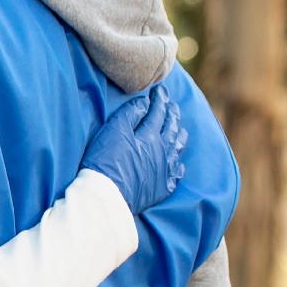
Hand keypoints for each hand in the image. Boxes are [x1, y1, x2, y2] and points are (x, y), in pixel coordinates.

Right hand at [81, 85, 187, 214]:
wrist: (108, 196)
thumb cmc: (106, 162)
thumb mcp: (113, 132)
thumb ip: (130, 115)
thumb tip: (144, 103)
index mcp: (150, 136)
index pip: (158, 113)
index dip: (160, 100)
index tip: (161, 90)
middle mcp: (162, 151)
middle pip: (171, 129)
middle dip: (172, 114)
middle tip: (172, 105)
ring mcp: (164, 170)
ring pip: (177, 149)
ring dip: (179, 136)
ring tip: (181, 128)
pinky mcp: (161, 188)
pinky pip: (175, 173)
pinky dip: (177, 165)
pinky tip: (177, 164)